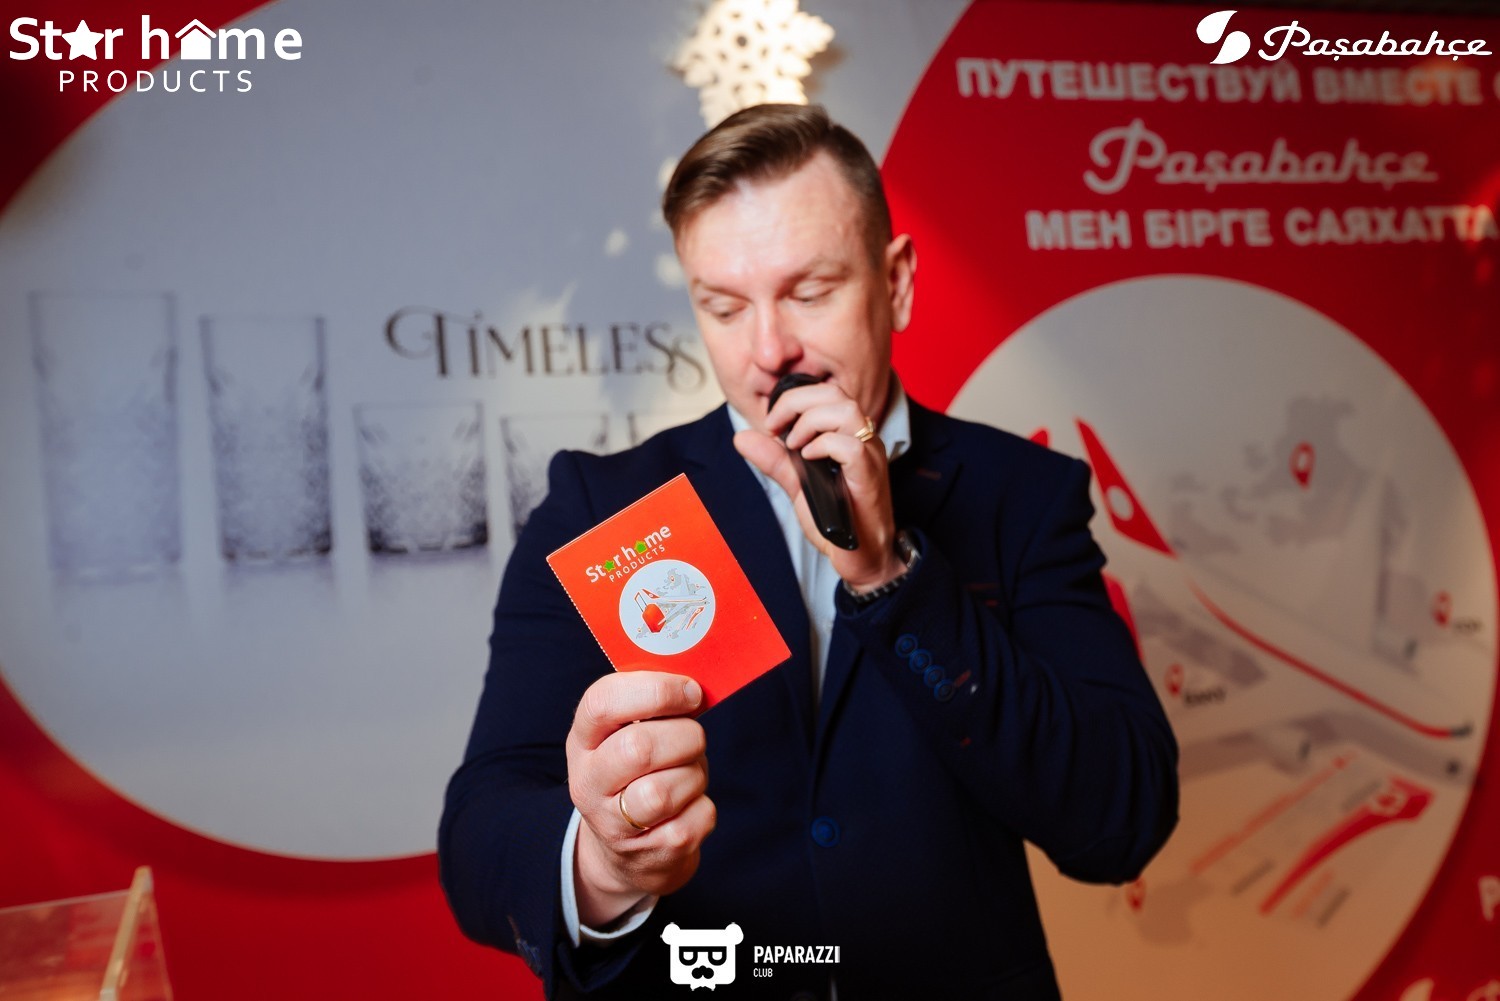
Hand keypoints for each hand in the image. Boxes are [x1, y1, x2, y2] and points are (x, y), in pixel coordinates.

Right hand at [566, 671, 714, 927]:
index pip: (603, 703)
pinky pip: (695, 819)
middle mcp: (588, 783)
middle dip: (684, 736)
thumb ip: (653, 704)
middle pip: (638, 749)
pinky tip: (689, 806)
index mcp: (583, 740)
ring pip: (664, 791)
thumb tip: (698, 681)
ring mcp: (614, 825)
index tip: (690, 692)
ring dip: (694, 774)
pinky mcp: (651, 854)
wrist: (628, 853)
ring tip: (689, 773)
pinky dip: (703, 808)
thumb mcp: (628, 733)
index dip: (655, 691)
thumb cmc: (638, 774)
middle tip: (695, 737)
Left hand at [734, 379, 906, 591]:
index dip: (794, 398)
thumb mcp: (799, 484)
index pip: (826, 393)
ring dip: (810, 421)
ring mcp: (870, 457)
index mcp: (849, 436)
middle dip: (796, 402)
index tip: (772, 422)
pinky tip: (808, 460)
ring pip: (846, 411)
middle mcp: (863, 440)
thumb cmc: (839, 521)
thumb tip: (743, 436)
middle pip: (835, 393)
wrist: (863, 558)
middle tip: (775, 427)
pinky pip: (851, 446)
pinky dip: (823, 446)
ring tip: (794, 445)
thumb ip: (775, 460)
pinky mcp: (869, 477)